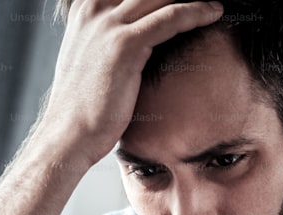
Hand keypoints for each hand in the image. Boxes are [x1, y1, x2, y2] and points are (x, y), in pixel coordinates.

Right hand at [38, 0, 224, 164]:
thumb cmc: (82, 106)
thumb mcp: (89, 58)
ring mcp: (108, 25)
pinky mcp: (125, 45)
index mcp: (85, 8)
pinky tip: (214, 11)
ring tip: (213, 1)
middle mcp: (94, 10)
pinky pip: (170, 18)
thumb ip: (106, 37)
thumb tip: (134, 35)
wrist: (68, 134)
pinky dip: (196, 12)